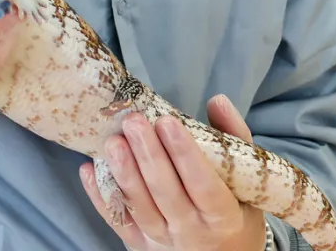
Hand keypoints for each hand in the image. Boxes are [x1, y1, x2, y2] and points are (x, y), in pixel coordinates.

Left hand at [80, 95, 270, 249]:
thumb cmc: (238, 212)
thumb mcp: (246, 179)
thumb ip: (234, 137)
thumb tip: (217, 101)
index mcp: (222, 216)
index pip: (203, 184)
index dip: (184, 153)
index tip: (167, 121)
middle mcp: (191, 232)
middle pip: (166, 193)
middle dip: (147, 155)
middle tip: (132, 121)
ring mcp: (163, 242)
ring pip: (139, 208)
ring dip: (123, 174)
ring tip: (112, 142)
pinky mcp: (140, 247)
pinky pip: (118, 222)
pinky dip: (100, 197)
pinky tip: (89, 170)